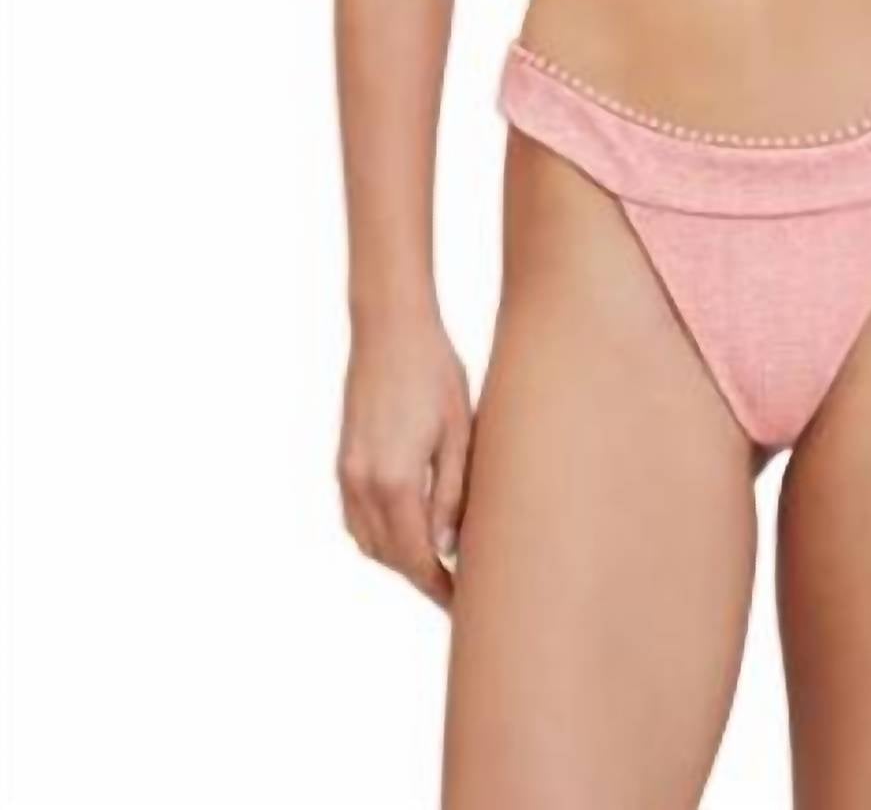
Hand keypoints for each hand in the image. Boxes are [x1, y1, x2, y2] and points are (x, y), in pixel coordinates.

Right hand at [337, 307, 471, 607]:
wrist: (389, 328)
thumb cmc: (435, 372)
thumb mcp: (459, 431)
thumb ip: (452, 493)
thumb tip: (447, 547)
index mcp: (395, 481)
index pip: (416, 558)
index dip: (439, 587)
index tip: (463, 604)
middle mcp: (362, 484)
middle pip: (390, 556)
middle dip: (421, 578)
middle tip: (456, 591)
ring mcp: (346, 473)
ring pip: (368, 541)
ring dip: (398, 559)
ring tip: (437, 565)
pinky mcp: (343, 460)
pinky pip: (356, 518)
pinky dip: (379, 536)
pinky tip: (406, 532)